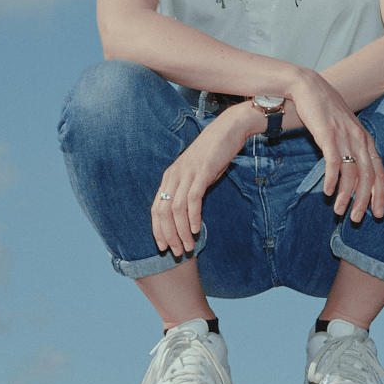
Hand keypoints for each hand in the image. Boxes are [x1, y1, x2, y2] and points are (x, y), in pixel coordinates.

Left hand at [151, 107, 254, 256]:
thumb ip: (187, 190)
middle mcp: (174, 176)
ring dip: (181, 232)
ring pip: (176, 209)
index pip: (155, 209)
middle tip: (178, 252)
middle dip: (169, 236)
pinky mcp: (202, 172)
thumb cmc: (212, 155)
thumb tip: (185, 215)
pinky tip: (197, 230)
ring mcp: (187, 173)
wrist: (227, 130)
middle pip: (163, 212)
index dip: (157, 230)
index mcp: (169, 177)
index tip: (163, 247)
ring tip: (189, 247)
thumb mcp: (195, 173)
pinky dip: (193, 217)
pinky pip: (193, 199)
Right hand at [286, 71, 383, 223]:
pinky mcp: (328, 134)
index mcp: (366, 139)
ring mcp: (344, 136)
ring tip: (338, 211)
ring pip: (352, 172)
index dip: (380, 194)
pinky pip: (333, 161)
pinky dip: (331, 179)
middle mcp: (359, 138)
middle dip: (364, 201)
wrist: (308, 87)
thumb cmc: (325, 111)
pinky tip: (326, 192)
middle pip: (368, 176)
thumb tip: (353, 174)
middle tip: (357, 220)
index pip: (380, 171)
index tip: (377, 214)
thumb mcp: (344, 130)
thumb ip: (352, 149)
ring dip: (345, 195)